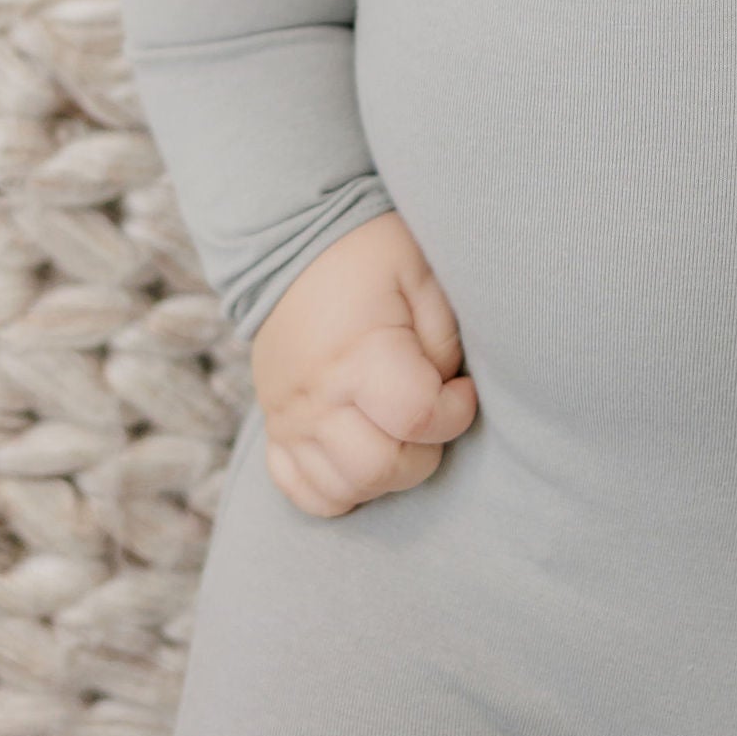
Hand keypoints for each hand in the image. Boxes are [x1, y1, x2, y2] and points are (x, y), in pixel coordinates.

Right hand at [247, 209, 478, 517]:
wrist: (293, 243)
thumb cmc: (371, 254)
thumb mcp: (423, 273)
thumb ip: (444, 340)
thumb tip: (447, 392)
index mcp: (359, 354)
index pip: (418, 419)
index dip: (456, 413)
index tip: (462, 389)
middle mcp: (317, 396)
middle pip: (379, 470)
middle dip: (425, 455)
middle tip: (434, 415)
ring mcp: (289, 419)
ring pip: (341, 491)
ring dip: (385, 477)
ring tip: (400, 433)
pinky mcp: (274, 428)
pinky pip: (301, 492)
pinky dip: (338, 489)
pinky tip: (363, 454)